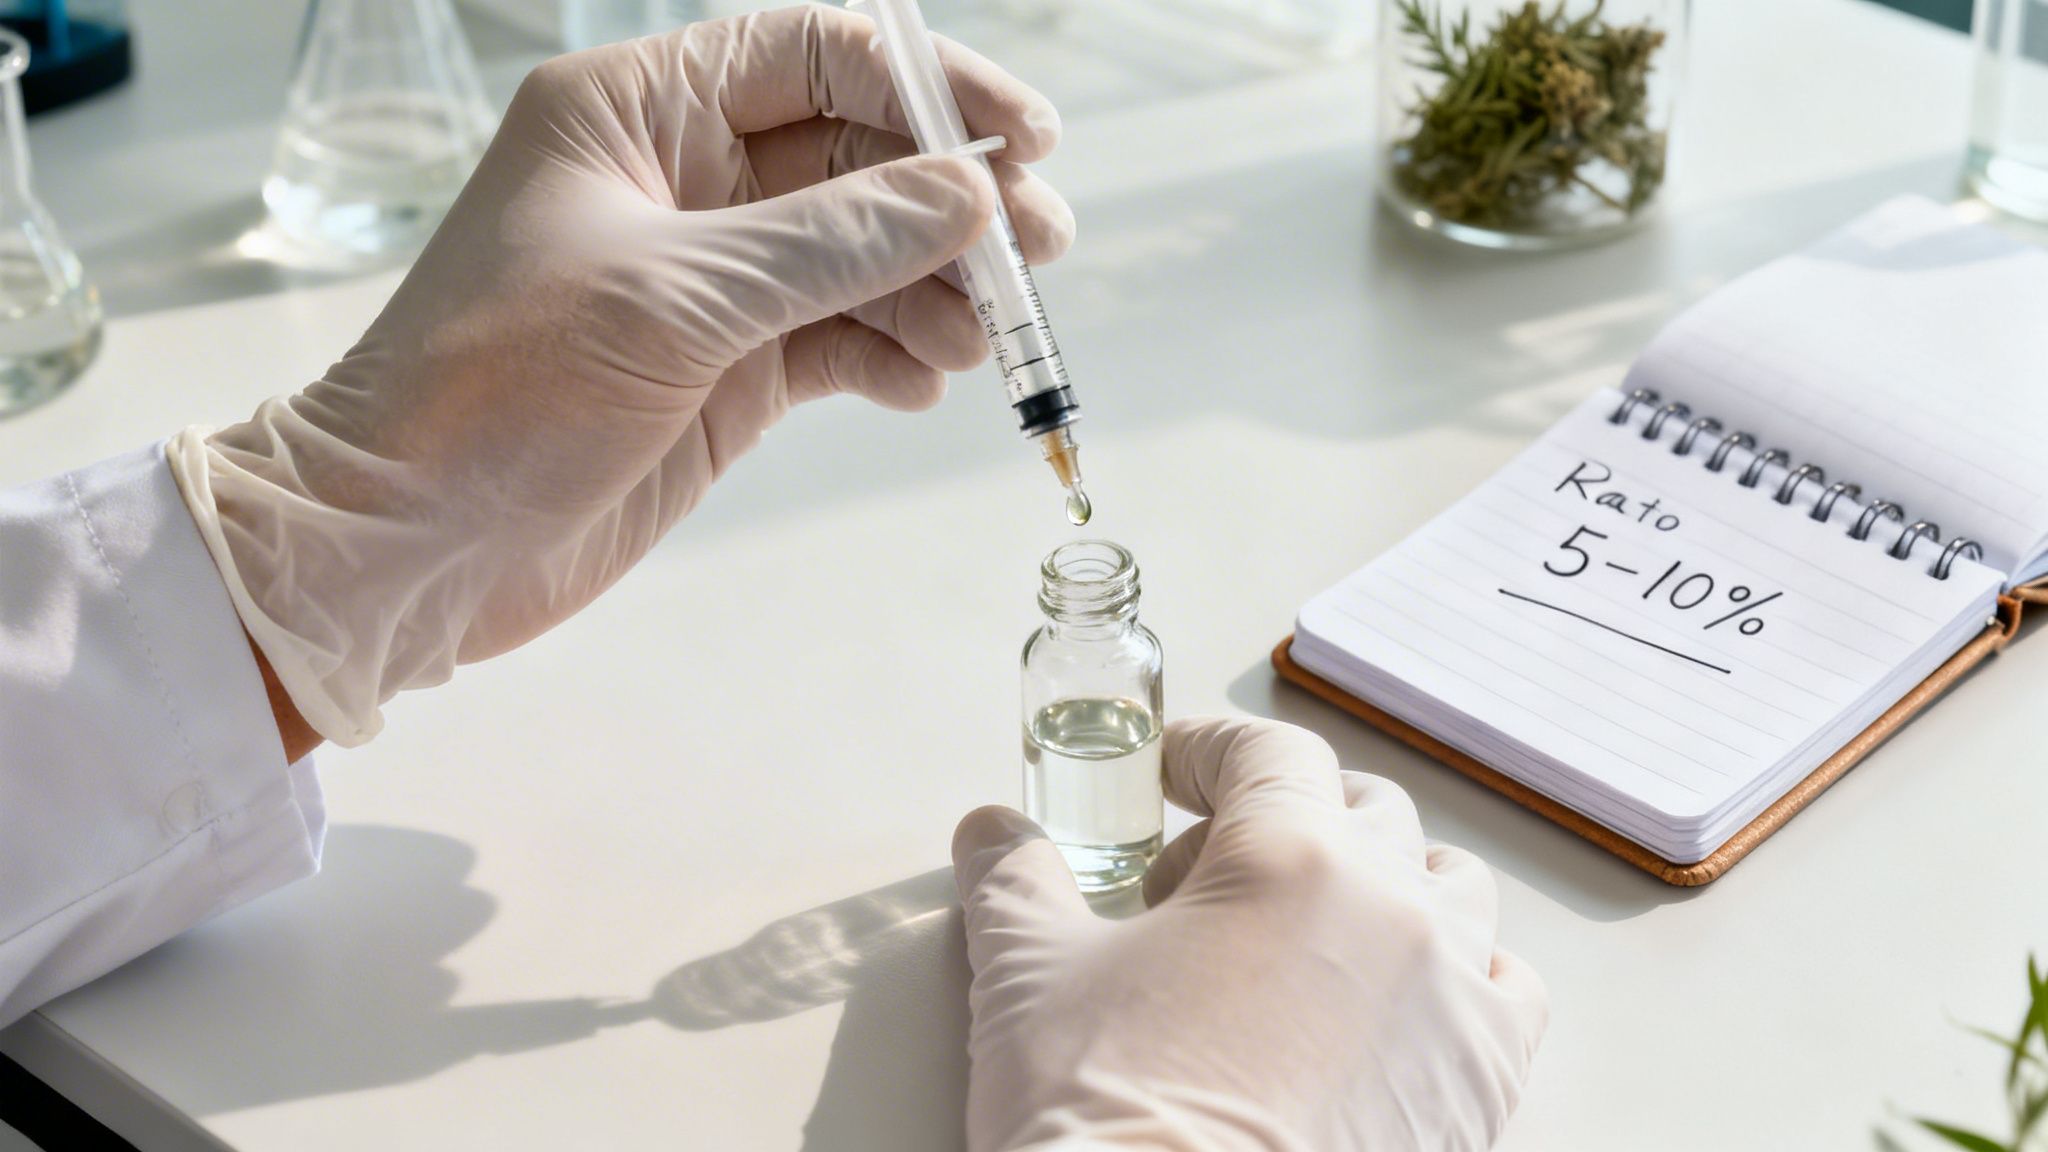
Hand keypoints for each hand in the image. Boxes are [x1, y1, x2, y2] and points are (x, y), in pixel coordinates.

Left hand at [169, 6, 1070, 745]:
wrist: (413, 545)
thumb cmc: (499, 390)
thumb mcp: (676, 297)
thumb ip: (834, 242)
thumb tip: (975, 194)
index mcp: (641, 110)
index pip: (819, 55)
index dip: (932, 87)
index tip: (1024, 146)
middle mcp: (685, 180)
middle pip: (861, 156)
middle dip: (952, 202)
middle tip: (1034, 254)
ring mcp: (713, 280)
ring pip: (865, 255)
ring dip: (935, 290)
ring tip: (976, 342)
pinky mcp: (730, 370)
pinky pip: (843, 339)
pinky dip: (892, 356)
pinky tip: (921, 387)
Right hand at [952, 717, 1547, 1151]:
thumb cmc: (1105, 1119)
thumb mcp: (1026, 974)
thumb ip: (1011, 878)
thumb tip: (988, 832)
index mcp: (1291, 858)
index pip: (1269, 754)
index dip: (1209, 752)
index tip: (1174, 774)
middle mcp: (1392, 911)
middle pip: (1364, 810)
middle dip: (1284, 820)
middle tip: (1200, 879)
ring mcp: (1451, 999)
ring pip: (1450, 888)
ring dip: (1382, 885)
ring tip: (1306, 934)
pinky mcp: (1481, 1086)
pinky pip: (1508, 990)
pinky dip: (1460, 976)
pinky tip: (1390, 1007)